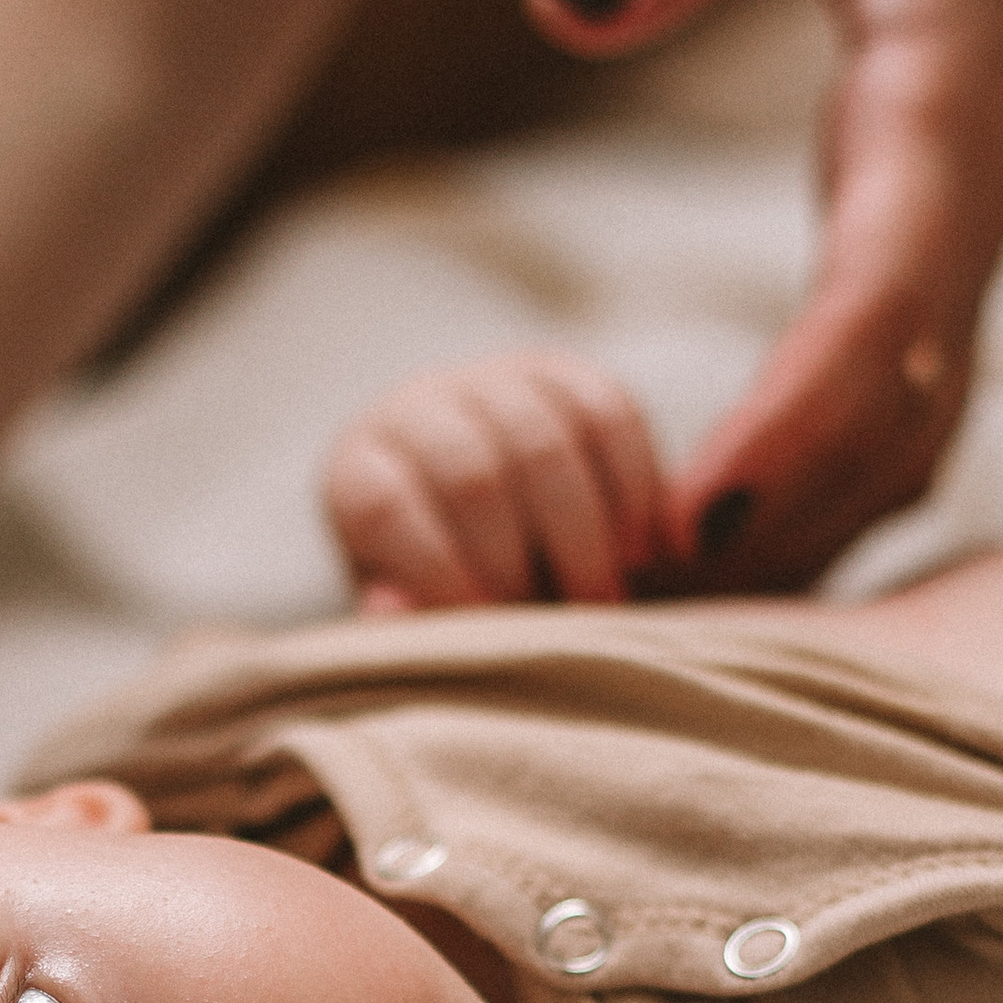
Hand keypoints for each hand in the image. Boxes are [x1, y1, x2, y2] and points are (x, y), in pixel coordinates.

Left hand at [321, 348, 666, 609]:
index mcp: (358, 473)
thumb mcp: (410, 610)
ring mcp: (491, 381)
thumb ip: (400, 619)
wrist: (486, 521)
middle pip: (474, 477)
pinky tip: (644, 551)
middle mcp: (417, 410)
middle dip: (523, 565)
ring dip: (586, 537)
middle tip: (558, 627)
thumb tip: (389, 611)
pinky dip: (635, 490)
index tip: (489, 630)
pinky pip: (610, 415)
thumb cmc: (439, 582)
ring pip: (547, 443)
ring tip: (602, 600)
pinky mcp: (563, 373)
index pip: (386, 509)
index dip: (439, 575)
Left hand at [528, 0, 1002, 588]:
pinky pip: (890, 455)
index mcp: (935, 122)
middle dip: (768, 534)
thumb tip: (564, 1)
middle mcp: (956, 235)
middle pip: (886, 433)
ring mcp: (959, 287)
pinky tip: (699, 572)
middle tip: (614, 617)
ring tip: (632, 620)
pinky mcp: (937, 311)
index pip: (879, 301)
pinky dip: (808, 524)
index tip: (694, 513)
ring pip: (897, 468)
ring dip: (788, 552)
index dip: (795, 417)